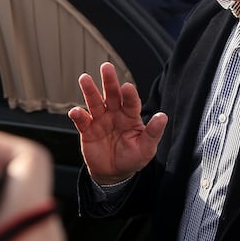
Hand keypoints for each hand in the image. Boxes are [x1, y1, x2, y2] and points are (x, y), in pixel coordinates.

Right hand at [68, 62, 167, 184]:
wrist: (114, 173)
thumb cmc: (132, 158)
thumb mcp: (146, 148)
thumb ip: (153, 132)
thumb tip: (163, 116)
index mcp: (131, 116)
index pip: (131, 102)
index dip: (129, 94)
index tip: (127, 87)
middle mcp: (115, 113)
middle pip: (112, 94)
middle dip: (109, 81)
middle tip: (106, 67)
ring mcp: (100, 120)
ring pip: (94, 102)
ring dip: (89, 91)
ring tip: (84, 79)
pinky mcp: (87, 130)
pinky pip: (81, 120)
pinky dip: (78, 115)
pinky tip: (76, 112)